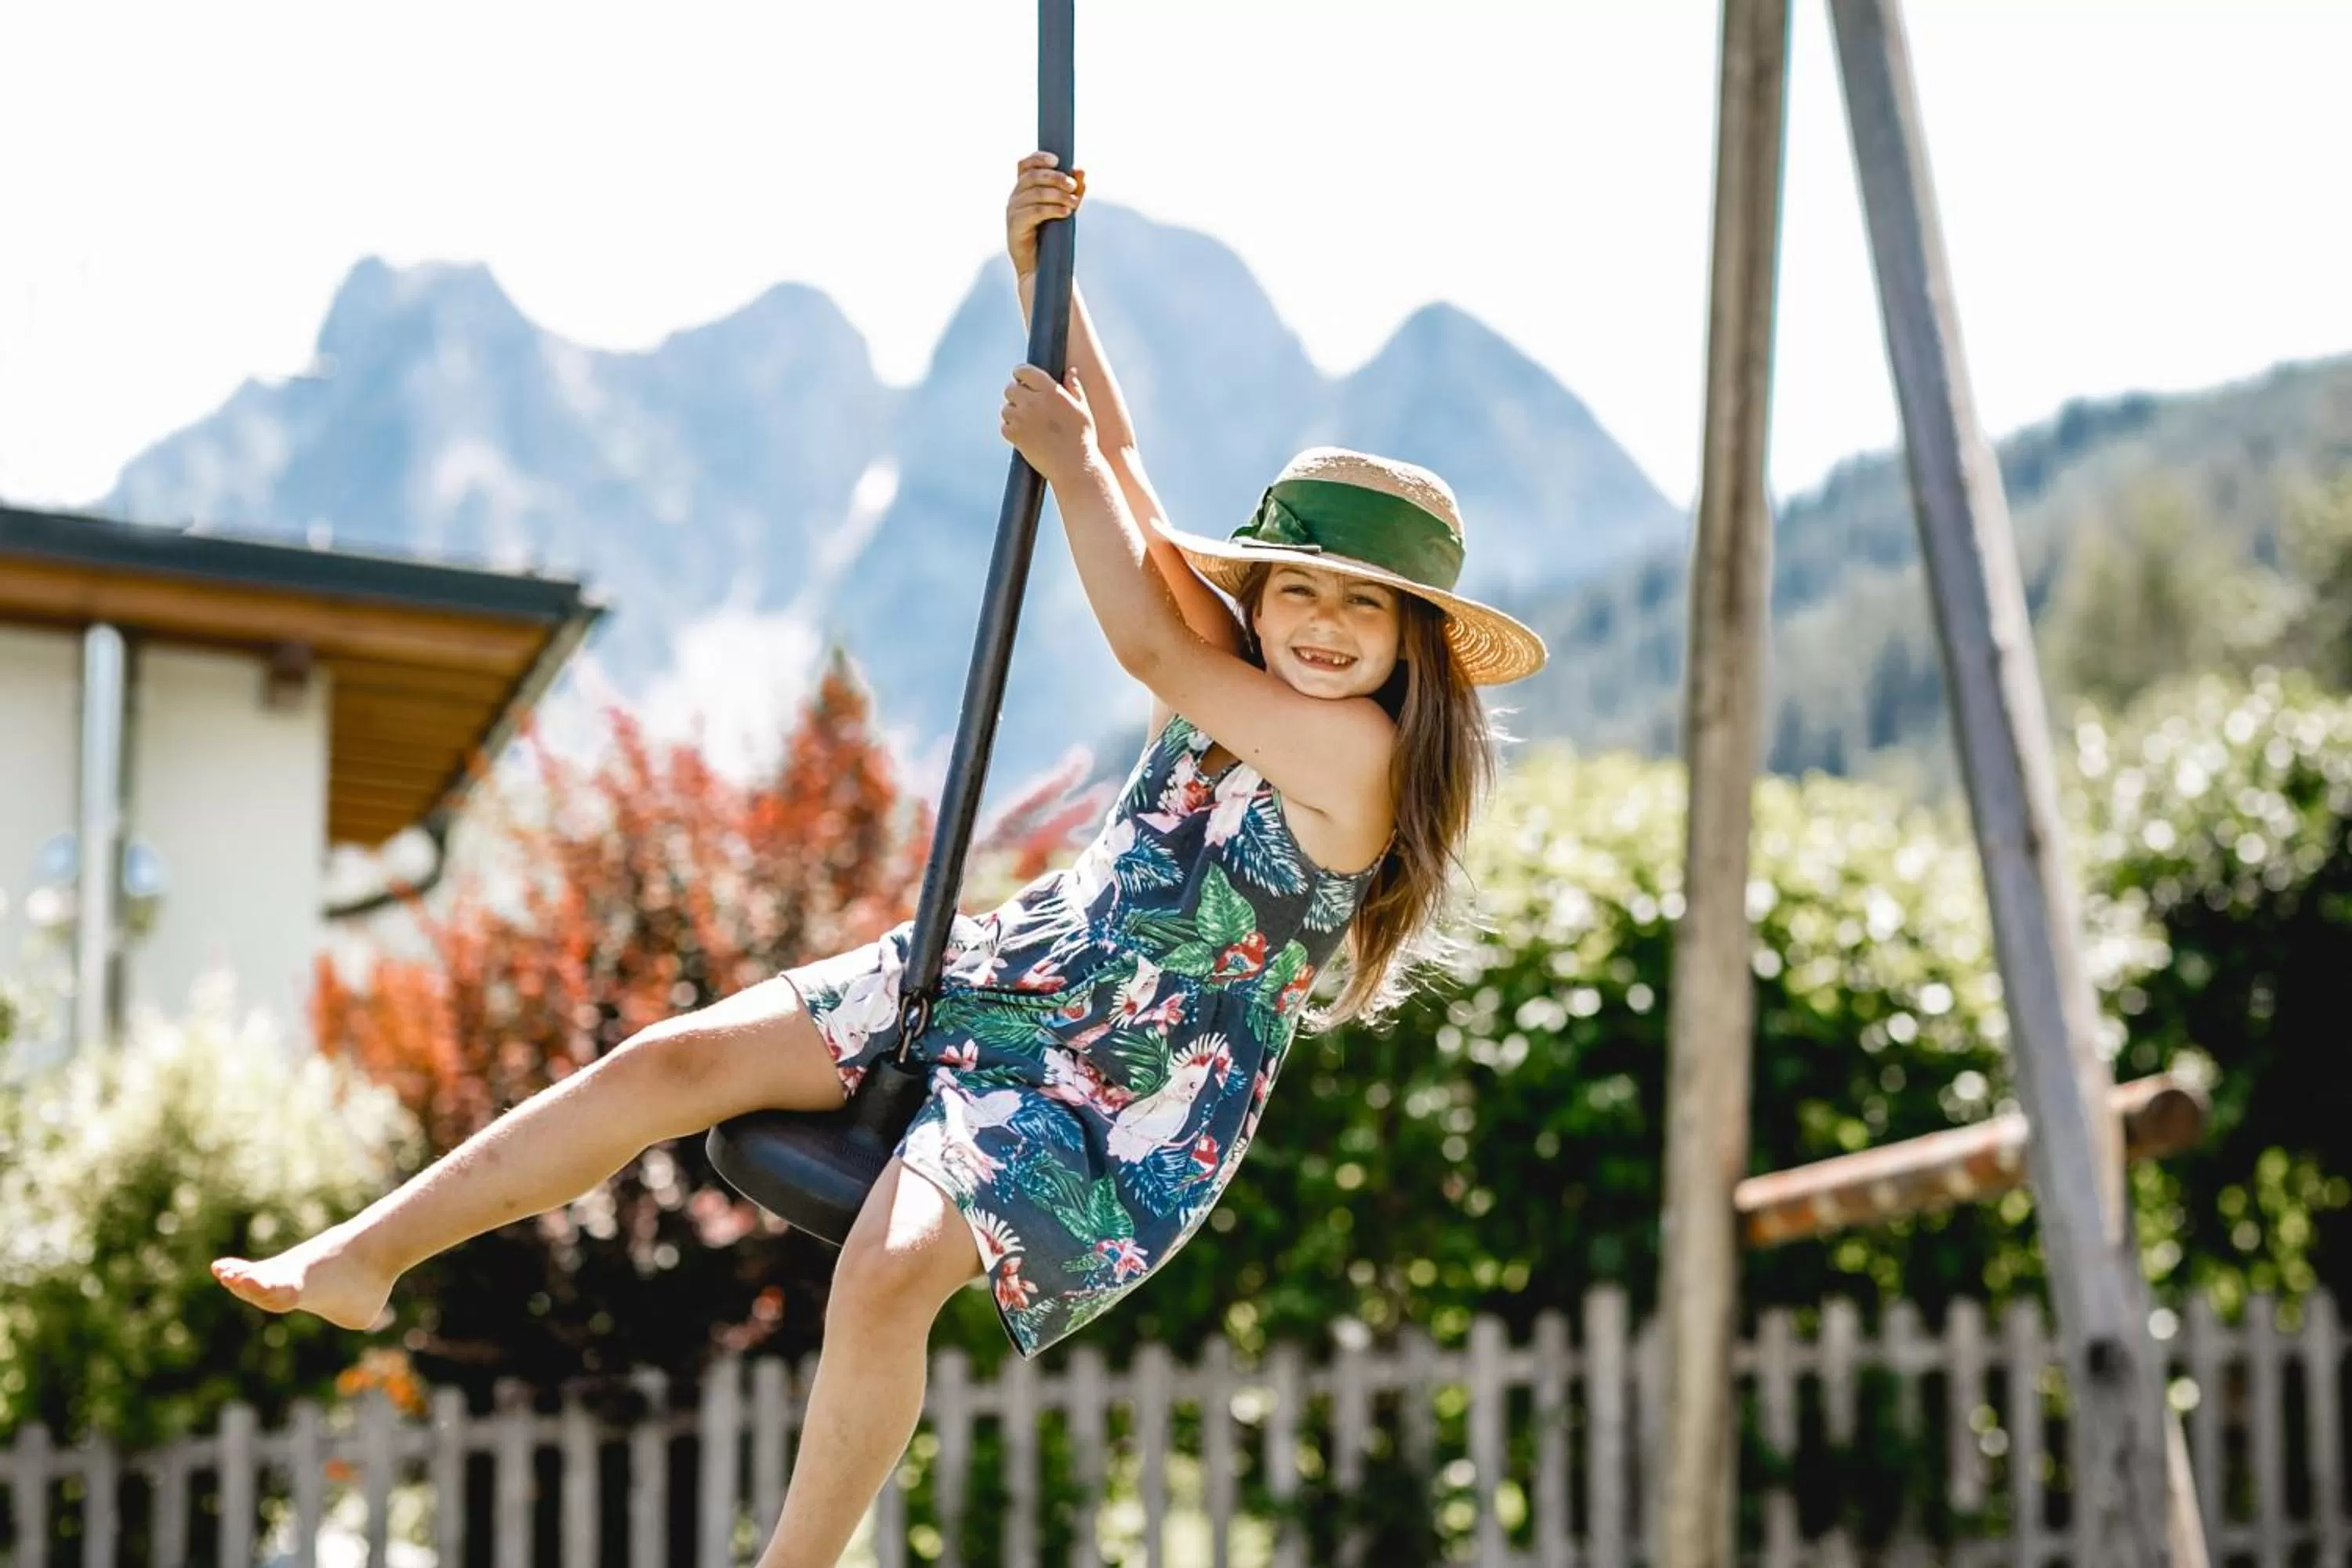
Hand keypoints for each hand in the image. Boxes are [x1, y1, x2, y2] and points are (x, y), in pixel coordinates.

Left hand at [1000, 363, 1098, 483]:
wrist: (1075, 467)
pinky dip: (1012, 430)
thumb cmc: (1082, 438)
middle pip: (1010, 389)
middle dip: (1017, 395)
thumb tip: (1071, 371)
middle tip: (1027, 405)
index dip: (1021, 374)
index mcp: (1051, 391)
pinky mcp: (1015, 435)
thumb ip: (1074, 388)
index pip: (1024, 371)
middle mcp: (1034, 402)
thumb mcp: (1083, 410)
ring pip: (1006, 408)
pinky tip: (1027, 435)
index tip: (1022, 379)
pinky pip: (1004, 426)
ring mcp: (1022, 419)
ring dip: (1014, 413)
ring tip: (1030, 424)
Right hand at [1006, 150, 1083, 279]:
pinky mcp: (1014, 227)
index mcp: (1024, 189)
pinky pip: (1034, 211)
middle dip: (1055, 178)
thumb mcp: (1066, 208)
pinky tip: (1066, 212)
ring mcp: (1013, 211)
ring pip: (1035, 193)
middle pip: (1032, 176)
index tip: (1057, 160)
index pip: (1025, 165)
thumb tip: (1081, 170)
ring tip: (1074, 203)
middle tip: (1073, 186)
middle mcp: (1016, 197)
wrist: (1042, 268)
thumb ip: (1073, 190)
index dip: (1039, 158)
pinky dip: (1052, 209)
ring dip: (1058, 195)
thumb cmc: (1053, 236)